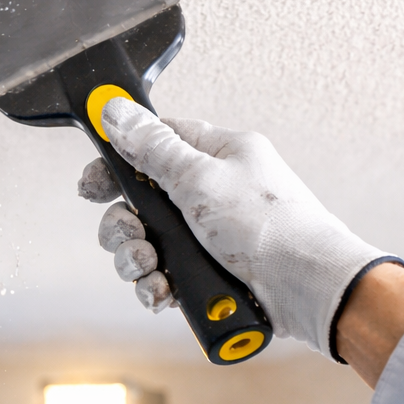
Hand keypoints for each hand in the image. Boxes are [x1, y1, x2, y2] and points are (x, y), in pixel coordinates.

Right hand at [81, 98, 400, 355]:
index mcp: (217, 156)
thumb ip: (152, 149)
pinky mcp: (209, 272)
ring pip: (147, 242)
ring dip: (137, 260)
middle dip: (125, 225)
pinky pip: (164, 275)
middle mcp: (211, 192)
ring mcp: (210, 235)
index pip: (154, 143)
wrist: (311, 293)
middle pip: (141, 201)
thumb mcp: (201, 179)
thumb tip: (114, 110)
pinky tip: (163, 293)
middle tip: (132, 236)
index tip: (92, 184)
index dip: (118, 162)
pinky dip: (156, 286)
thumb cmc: (271, 229)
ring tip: (151, 270)